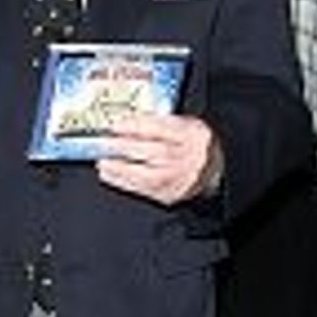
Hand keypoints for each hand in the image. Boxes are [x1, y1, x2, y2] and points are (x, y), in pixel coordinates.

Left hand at [95, 111, 222, 204]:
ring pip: (146, 174)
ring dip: (120, 168)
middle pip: (152, 152)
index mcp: (192, 134)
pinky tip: (110, 176)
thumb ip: (161, 123)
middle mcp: (188, 157)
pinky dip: (124, 182)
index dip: (136, 126)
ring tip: (103, 162)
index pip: (162, 128)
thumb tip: (128, 122)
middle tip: (104, 143)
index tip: (117, 125)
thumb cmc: (196, 145)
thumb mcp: (186, 125)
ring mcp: (180, 179)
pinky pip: (144, 190)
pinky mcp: (170, 195)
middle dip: (124, 147)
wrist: (214, 171)